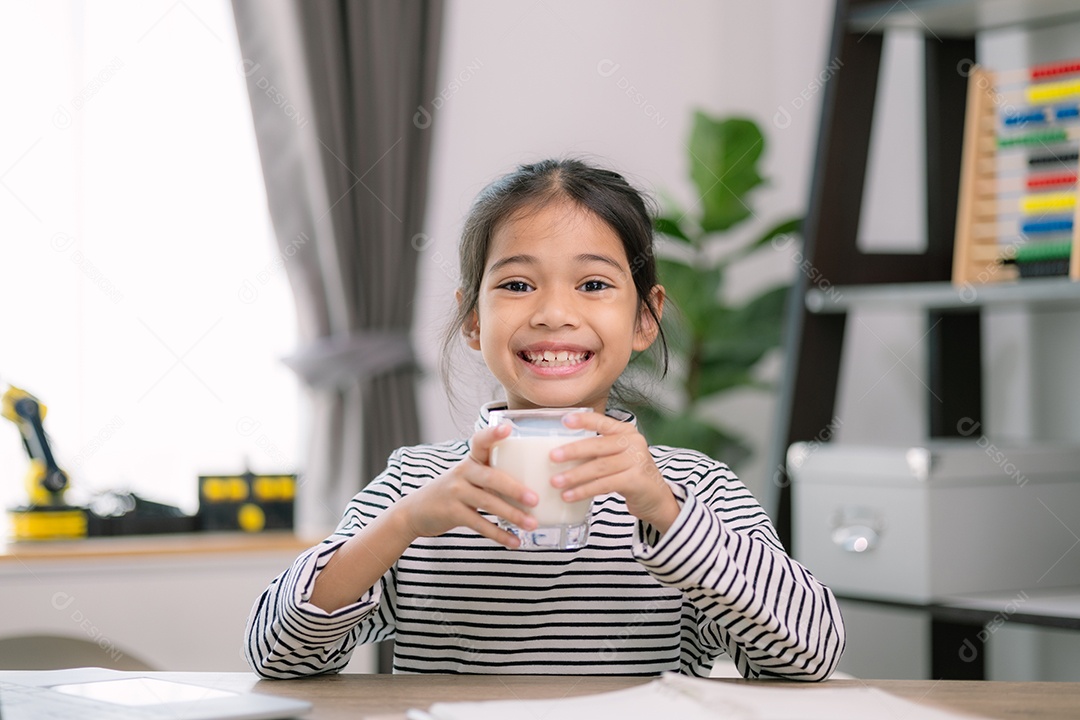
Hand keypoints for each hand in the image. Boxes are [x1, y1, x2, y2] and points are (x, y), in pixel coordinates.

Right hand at [394, 423, 538, 547]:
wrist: (416, 511)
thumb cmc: (454, 492)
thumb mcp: (468, 477)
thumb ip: (492, 475)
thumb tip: (534, 487)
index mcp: (471, 459)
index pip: (481, 441)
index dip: (493, 434)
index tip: (508, 428)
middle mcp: (463, 472)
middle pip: (492, 477)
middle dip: (515, 489)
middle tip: (535, 499)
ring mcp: (455, 492)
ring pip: (488, 503)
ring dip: (512, 515)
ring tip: (532, 524)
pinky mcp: (452, 513)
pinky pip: (480, 524)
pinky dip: (499, 535)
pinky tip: (514, 542)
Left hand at [549, 411, 679, 533]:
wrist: (656, 497)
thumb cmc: (629, 474)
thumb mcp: (617, 456)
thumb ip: (597, 450)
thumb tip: (560, 452)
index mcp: (626, 431)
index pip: (602, 421)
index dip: (583, 420)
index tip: (564, 420)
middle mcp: (633, 442)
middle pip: (598, 445)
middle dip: (573, 451)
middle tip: (552, 457)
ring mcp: (637, 461)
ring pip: (599, 467)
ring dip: (574, 475)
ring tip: (555, 482)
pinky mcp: (636, 481)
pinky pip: (604, 485)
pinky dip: (584, 491)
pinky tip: (569, 496)